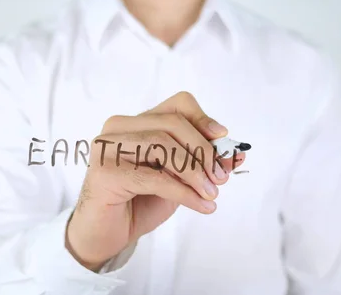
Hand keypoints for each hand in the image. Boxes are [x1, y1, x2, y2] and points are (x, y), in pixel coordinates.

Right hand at [65, 91, 245, 270]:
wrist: (106, 235)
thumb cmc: (139, 203)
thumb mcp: (178, 179)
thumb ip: (201, 163)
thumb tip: (236, 154)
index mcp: (136, 122)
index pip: (176, 105)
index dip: (203, 119)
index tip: (223, 138)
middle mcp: (118, 128)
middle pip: (171, 123)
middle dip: (203, 150)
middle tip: (221, 178)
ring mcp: (107, 147)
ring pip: (162, 144)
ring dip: (195, 172)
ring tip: (211, 194)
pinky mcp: (104, 172)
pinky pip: (154, 177)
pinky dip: (184, 192)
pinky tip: (201, 205)